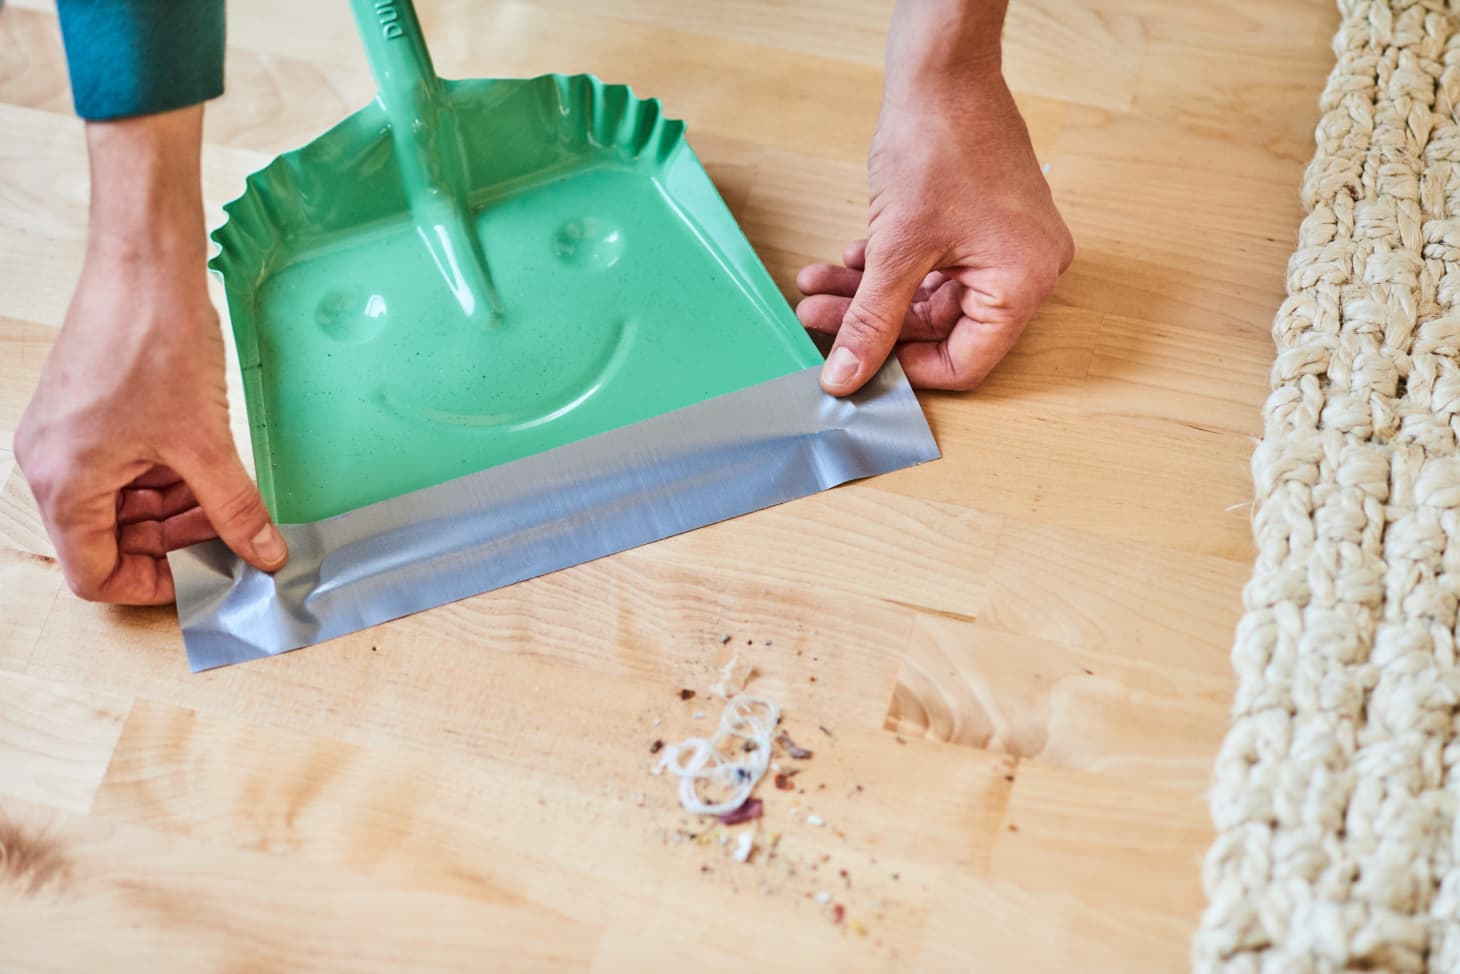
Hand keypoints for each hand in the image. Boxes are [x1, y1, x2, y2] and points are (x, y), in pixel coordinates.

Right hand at [14, 106, 286, 604]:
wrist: (143, 263)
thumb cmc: (155, 343)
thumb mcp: (205, 442)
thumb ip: (235, 508)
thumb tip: (265, 555)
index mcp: (63, 484)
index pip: (94, 575)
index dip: (155, 586)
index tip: (208, 577)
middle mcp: (51, 467)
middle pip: (110, 540)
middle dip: (174, 543)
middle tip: (232, 536)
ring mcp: (67, 439)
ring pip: (123, 505)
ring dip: (176, 511)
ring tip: (228, 499)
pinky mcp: (87, 416)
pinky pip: (125, 469)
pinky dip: (167, 478)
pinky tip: (210, 468)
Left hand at [797, 0, 1073, 394]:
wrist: (942, 67)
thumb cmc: (939, 140)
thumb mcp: (896, 246)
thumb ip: (872, 319)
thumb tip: (847, 376)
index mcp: (1023, 282)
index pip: (967, 363)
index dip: (907, 369)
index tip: (858, 364)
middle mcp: (1026, 268)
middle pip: (939, 326)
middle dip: (872, 320)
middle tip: (815, 314)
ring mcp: (1004, 243)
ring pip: (926, 294)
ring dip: (869, 292)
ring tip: (815, 286)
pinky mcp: (980, 222)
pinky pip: (933, 264)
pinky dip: (889, 265)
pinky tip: (845, 259)